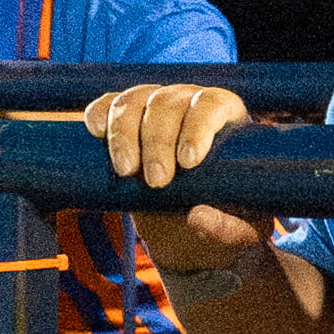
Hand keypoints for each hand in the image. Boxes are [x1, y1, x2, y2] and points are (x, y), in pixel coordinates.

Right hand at [84, 81, 273, 277]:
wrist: (189, 229)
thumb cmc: (223, 220)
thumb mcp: (238, 232)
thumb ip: (229, 230)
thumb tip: (198, 216)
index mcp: (225, 117)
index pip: (212, 105)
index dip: (199, 127)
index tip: (188, 162)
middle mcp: (188, 103)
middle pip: (168, 102)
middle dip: (158, 141)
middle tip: (156, 181)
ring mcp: (153, 108)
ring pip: (134, 100)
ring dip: (124, 133)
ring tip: (125, 171)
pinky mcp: (124, 120)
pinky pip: (108, 105)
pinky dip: (99, 114)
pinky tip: (95, 131)